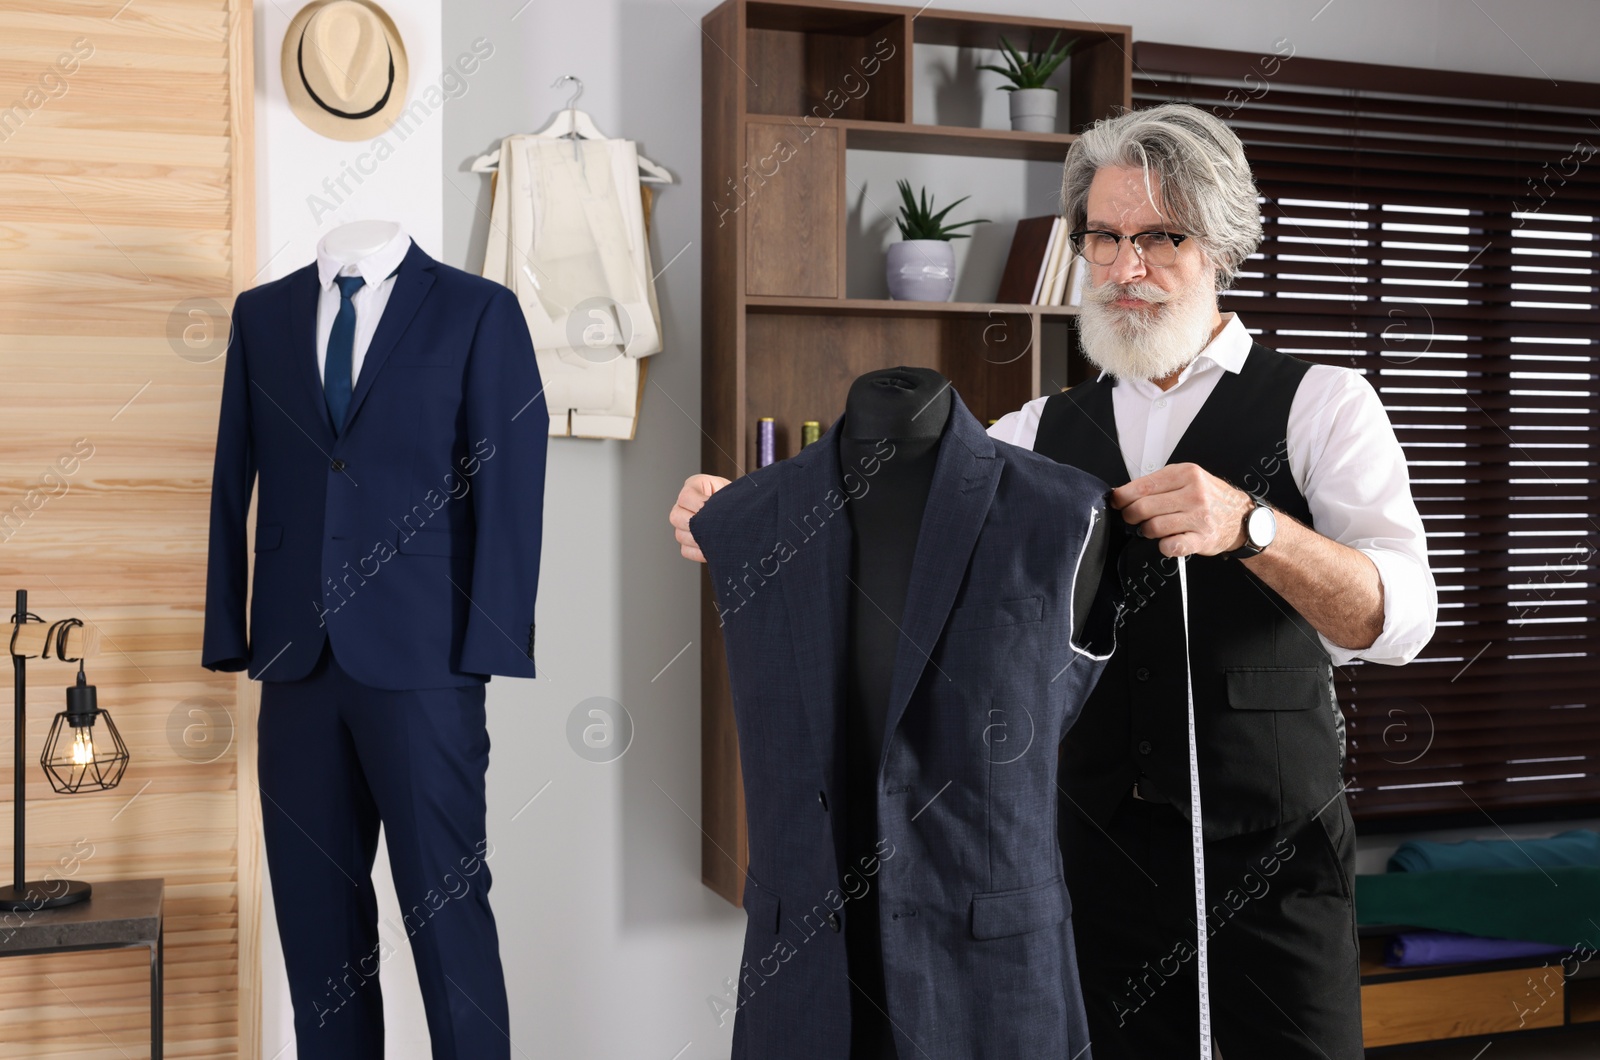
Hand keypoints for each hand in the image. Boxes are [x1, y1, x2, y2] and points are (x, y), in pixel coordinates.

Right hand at [669, 474, 730, 562]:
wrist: (740, 512)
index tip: (716, 510)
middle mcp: (682, 505)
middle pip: (676, 517)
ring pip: (680, 535)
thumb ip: (722, 500)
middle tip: (715, 527)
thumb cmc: (736, 499)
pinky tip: (713, 548)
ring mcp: (681, 524)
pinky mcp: (686, 541)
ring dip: (699, 539)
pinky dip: (699, 552)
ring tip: (717, 538)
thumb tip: (718, 512)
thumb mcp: (730, 493)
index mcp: (693, 487)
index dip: (699, 504)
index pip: (685, 497)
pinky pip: (685, 550)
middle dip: (697, 524)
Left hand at [1109, 463, 1252, 557]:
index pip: (1142, 486)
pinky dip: (1163, 546)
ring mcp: (1199, 516)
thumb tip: (1122, 493)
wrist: (1242, 517)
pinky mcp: (1203, 539)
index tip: (1117, 502)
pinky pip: (1171, 546)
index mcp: (1186, 474)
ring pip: (1153, 527)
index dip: (1122, 497)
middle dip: (1131, 516)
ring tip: (1152, 529)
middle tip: (1133, 518)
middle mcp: (1194, 493)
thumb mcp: (1187, 479)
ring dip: (1146, 531)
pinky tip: (1166, 542)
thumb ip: (1158, 484)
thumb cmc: (1210, 498)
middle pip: (1143, 507)